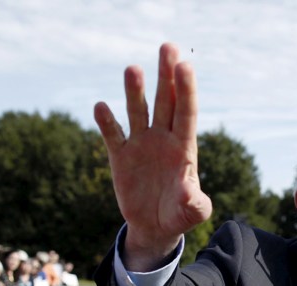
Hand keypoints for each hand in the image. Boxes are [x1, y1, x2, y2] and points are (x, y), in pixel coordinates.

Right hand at [93, 42, 211, 270]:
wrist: (155, 227)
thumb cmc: (179, 215)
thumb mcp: (192, 212)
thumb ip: (195, 203)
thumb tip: (191, 195)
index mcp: (183, 148)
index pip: (186, 113)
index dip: (186, 90)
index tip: (185, 66)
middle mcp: (162, 139)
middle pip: (165, 102)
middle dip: (166, 75)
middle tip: (167, 47)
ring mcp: (141, 144)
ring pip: (138, 111)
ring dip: (135, 91)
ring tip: (133, 69)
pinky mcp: (121, 156)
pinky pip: (113, 135)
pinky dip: (106, 121)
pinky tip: (100, 106)